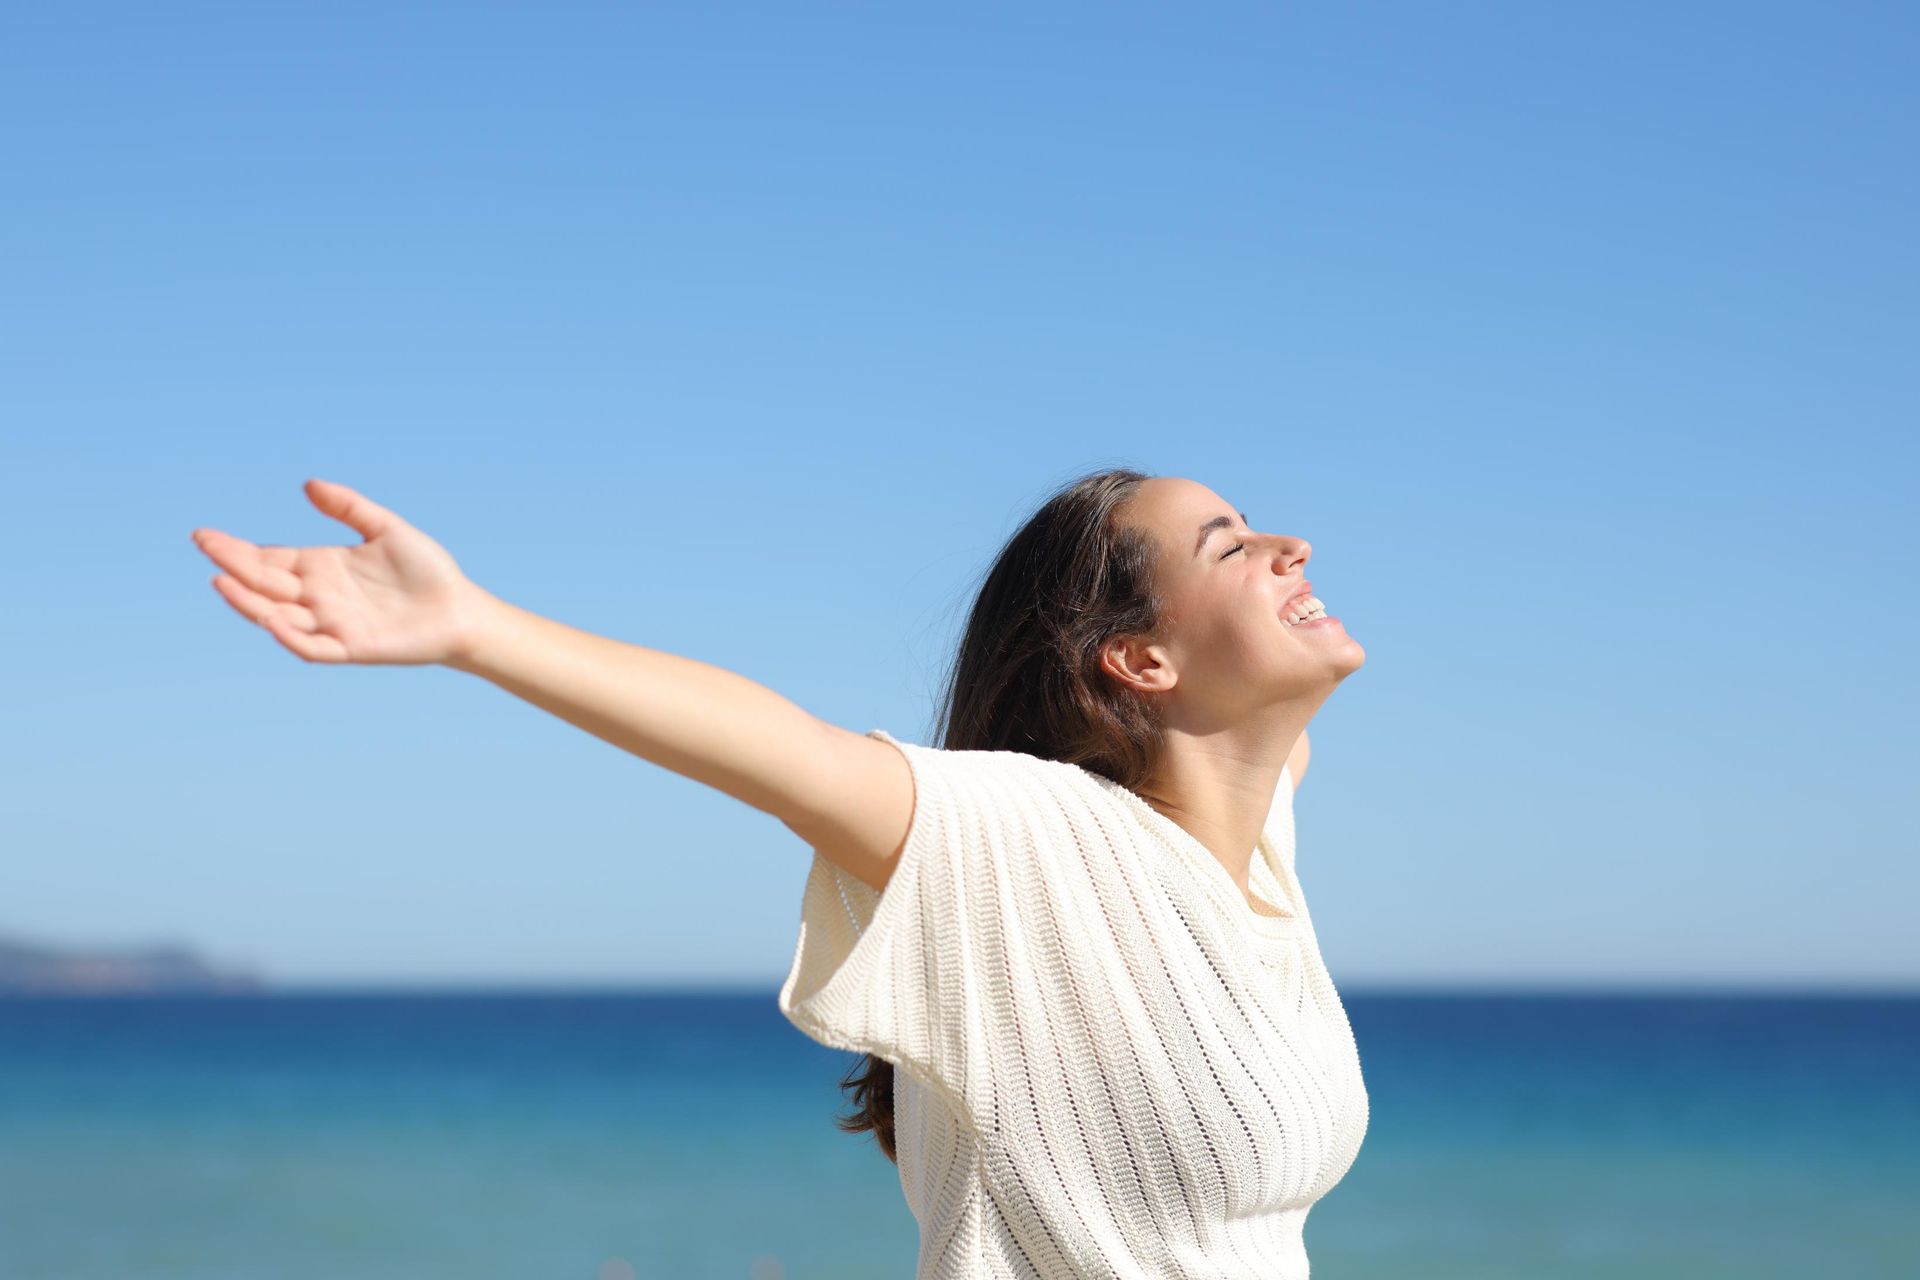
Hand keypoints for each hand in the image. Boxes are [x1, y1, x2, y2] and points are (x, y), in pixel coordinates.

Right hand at [191, 479, 491, 665]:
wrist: (460, 609)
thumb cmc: (427, 570)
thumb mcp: (386, 528)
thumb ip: (349, 507)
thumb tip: (308, 485)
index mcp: (321, 567)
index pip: (268, 559)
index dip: (237, 550)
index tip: (204, 536)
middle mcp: (319, 596)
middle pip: (265, 583)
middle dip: (233, 565)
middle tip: (204, 546)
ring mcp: (332, 623)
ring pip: (278, 616)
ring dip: (249, 602)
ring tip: (222, 581)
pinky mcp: (351, 647)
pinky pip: (312, 647)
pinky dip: (291, 637)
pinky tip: (272, 620)